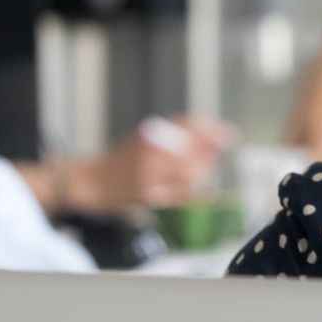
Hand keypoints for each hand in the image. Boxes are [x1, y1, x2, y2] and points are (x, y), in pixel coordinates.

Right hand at [66, 117, 235, 210]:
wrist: (91, 181)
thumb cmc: (121, 161)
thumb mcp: (144, 139)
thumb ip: (172, 138)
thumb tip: (209, 142)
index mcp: (151, 133)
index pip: (190, 125)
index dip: (214, 130)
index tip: (231, 136)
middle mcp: (151, 151)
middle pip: (194, 151)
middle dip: (208, 157)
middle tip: (212, 161)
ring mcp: (149, 173)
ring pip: (190, 174)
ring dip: (199, 176)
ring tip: (197, 178)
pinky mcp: (147, 194)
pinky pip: (180, 195)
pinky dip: (192, 194)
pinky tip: (194, 193)